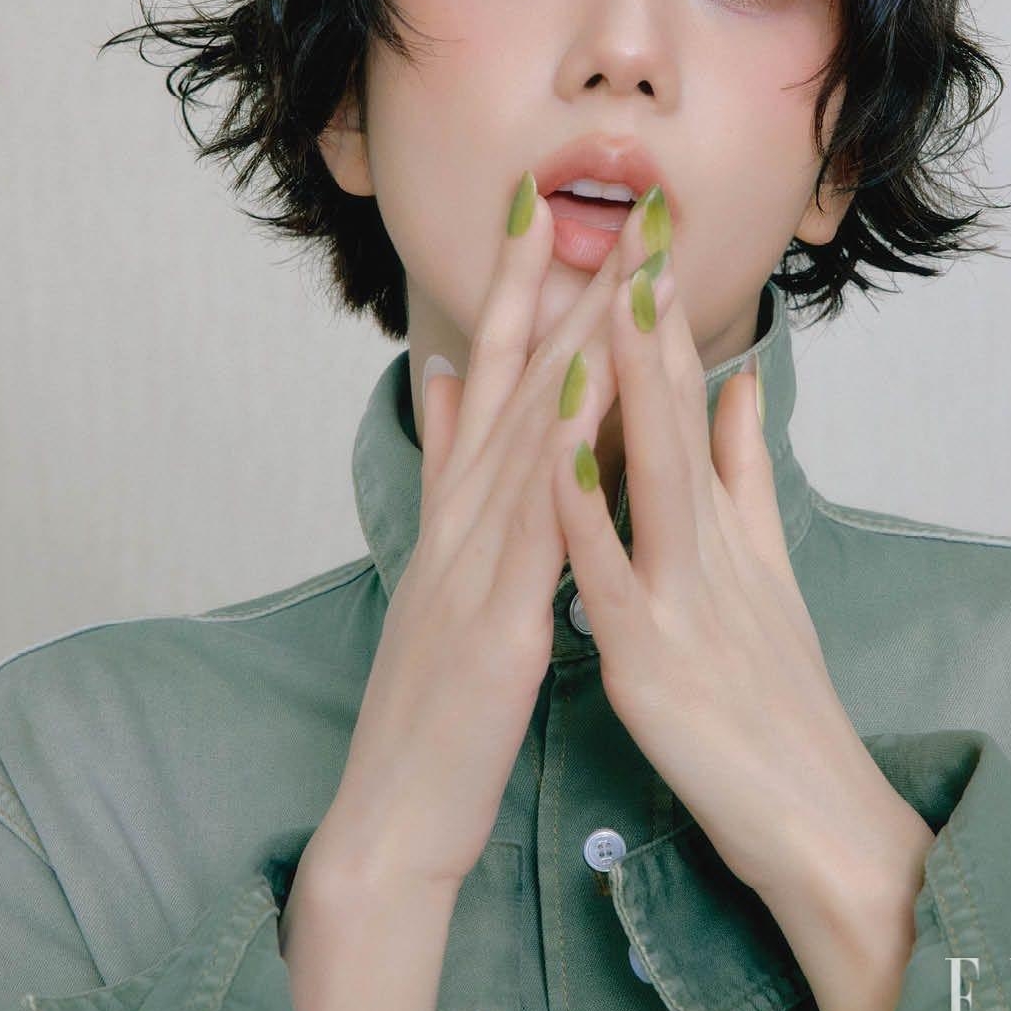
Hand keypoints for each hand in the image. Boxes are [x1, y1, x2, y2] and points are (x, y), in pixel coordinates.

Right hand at [303, 176, 672, 894]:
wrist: (392, 811)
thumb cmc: (429, 690)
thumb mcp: (435, 566)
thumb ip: (444, 468)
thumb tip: (438, 374)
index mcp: (457, 504)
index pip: (486, 373)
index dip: (514, 284)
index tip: (543, 201)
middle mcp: (460, 514)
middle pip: (516, 380)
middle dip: (565, 282)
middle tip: (614, 200)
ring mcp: (474, 562)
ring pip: (531, 432)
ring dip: (576, 338)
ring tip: (617, 260)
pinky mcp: (497, 622)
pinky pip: (538, 523)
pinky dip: (564, 450)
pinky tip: (594, 388)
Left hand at [551, 243, 904, 906]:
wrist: (816, 814)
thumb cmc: (777, 689)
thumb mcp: (763, 569)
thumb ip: (744, 472)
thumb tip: (737, 382)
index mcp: (718, 519)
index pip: (685, 398)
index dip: (664, 313)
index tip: (646, 232)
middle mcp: (705, 540)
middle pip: (674, 412)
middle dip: (651, 313)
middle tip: (639, 217)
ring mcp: (683, 594)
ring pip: (653, 472)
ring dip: (628, 384)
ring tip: (609, 297)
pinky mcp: (652, 657)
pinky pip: (610, 577)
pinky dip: (588, 515)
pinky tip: (560, 459)